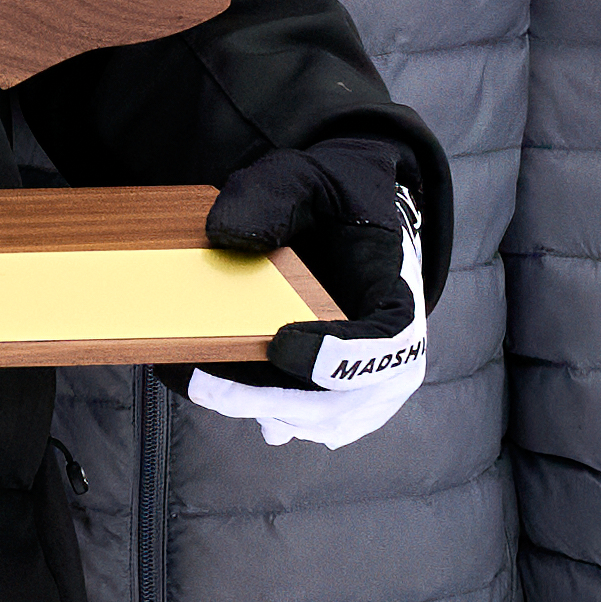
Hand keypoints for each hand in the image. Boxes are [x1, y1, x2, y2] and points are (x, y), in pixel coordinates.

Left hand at [187, 138, 443, 450]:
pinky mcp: (339, 403)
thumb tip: (224, 237)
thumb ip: (269, 197)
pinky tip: (218, 391)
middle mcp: (395, 356)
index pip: (387, 343)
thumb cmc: (334, 201)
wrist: (349, 220)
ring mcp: (369, 388)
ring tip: (200, 381)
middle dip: (269, 397)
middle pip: (342, 400)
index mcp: (400, 299)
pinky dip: (260, 412)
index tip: (278, 343)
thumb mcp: (305, 177)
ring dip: (257, 406)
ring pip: (316, 421)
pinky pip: (302, 424)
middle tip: (204, 382)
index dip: (337, 354)